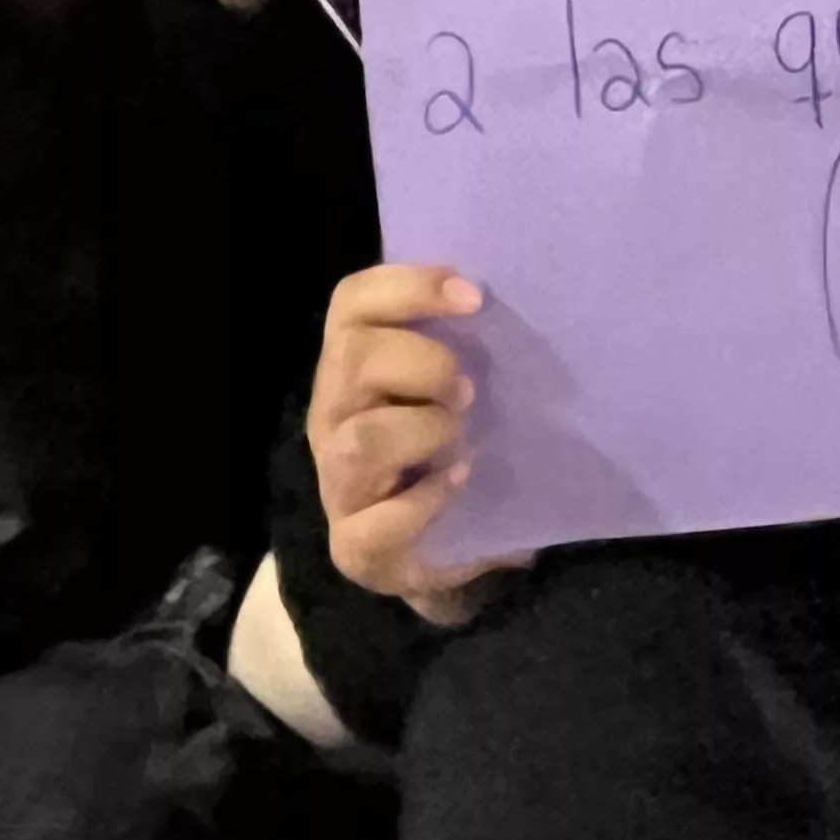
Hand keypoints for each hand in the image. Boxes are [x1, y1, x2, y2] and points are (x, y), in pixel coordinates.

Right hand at [309, 263, 528, 622]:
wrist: (450, 552)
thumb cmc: (454, 449)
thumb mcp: (459, 387)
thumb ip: (466, 343)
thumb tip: (505, 296)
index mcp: (353, 368)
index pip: (351, 303)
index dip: (409, 287)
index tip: (473, 297)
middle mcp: (333, 418)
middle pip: (352, 358)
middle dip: (422, 362)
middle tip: (467, 388)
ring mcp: (337, 485)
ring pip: (360, 439)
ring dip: (422, 429)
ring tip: (460, 436)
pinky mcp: (354, 547)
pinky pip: (376, 523)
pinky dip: (424, 502)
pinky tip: (457, 485)